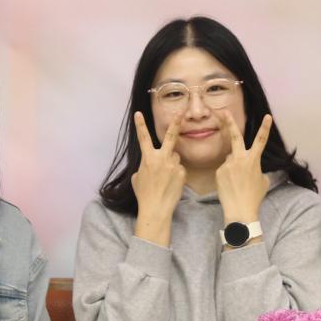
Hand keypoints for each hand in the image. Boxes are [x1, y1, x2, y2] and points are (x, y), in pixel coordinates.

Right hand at [130, 111, 186, 241]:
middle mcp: (161, 158)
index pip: (143, 138)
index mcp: (148, 158)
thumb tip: (151, 164)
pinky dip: (177, 174)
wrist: (156, 208)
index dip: (140, 125)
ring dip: (172, 162)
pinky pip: (180, 168)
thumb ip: (144, 166)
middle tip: (181, 112)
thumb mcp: (138, 178)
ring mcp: (173, 164)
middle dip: (176, 123)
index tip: (138, 114)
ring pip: (175, 157)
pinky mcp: (182, 172)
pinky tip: (172, 184)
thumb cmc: (144, 194)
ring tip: (166, 178)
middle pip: (170, 137)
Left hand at [214, 112, 272, 225]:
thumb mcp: (262, 181)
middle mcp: (240, 159)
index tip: (268, 116)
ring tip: (237, 183)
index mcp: (253, 160)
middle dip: (229, 122)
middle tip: (223, 111)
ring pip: (230, 159)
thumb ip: (256, 168)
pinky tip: (230, 186)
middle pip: (234, 136)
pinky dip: (227, 175)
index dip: (265, 128)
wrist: (240, 209)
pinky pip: (224, 169)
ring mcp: (228, 164)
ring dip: (233, 166)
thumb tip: (248, 166)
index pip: (261, 140)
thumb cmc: (254, 196)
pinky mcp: (219, 171)